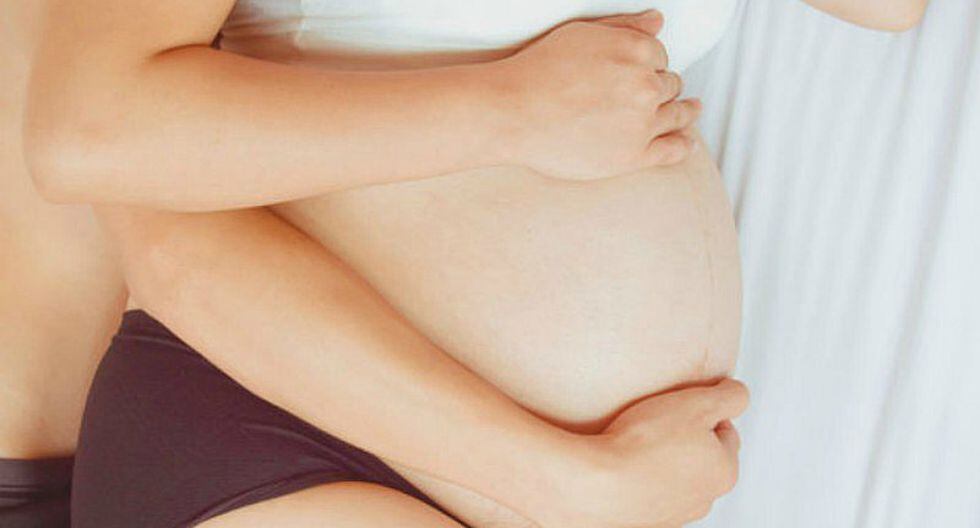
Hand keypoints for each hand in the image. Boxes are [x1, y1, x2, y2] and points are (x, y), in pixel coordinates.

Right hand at [497, 10, 701, 179]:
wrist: (513, 113)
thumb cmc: (538, 73)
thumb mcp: (583, 34)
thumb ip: (625, 27)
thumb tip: (656, 22)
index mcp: (637, 51)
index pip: (660, 56)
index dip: (650, 64)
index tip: (640, 72)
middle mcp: (646, 85)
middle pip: (670, 85)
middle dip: (661, 87)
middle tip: (649, 94)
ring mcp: (642, 123)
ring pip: (677, 115)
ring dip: (684, 112)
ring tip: (688, 112)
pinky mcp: (634, 156)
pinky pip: (672, 150)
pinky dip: (682, 145)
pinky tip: (685, 142)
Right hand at [532, 379, 748, 527]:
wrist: (597, 483)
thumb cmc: (645, 445)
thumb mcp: (698, 403)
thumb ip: (730, 395)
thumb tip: (737, 392)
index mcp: (725, 471)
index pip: (726, 431)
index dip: (704, 411)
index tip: (682, 404)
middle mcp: (704, 499)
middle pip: (701, 456)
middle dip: (685, 437)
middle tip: (660, 420)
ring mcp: (673, 513)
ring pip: (674, 475)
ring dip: (661, 458)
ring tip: (638, 440)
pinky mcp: (643, 519)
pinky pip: (647, 489)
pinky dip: (640, 475)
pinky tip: (624, 460)